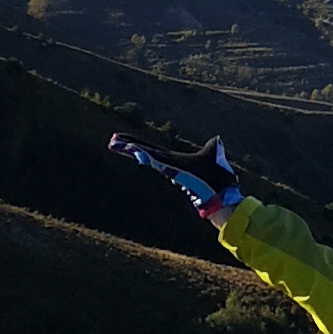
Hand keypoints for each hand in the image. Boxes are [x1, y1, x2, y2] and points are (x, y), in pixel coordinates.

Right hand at [109, 129, 243, 221]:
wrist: (220, 195)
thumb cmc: (216, 178)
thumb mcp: (213, 154)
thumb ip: (212, 147)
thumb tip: (216, 140)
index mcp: (174, 159)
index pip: (153, 150)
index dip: (137, 143)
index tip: (121, 138)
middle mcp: (169, 164)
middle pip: (145, 151)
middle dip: (129, 144)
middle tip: (112, 140)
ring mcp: (170, 168)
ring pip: (147, 155)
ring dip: (131, 148)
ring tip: (114, 142)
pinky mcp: (174, 171)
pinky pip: (156, 161)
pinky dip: (144, 154)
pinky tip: (133, 149)